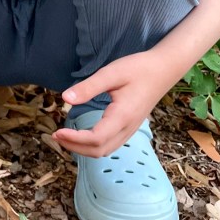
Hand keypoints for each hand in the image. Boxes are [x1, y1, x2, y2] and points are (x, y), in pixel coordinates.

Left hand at [52, 50, 173, 157]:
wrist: (164, 69)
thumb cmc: (138, 69)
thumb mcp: (111, 73)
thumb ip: (88, 87)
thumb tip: (65, 98)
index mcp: (122, 116)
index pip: (96, 138)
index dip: (74, 139)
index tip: (56, 131)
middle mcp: (128, 128)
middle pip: (99, 150)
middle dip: (75, 147)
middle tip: (55, 136)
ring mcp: (131, 129)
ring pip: (106, 150)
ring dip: (84, 149)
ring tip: (65, 137)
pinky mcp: (130, 127)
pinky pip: (111, 144)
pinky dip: (94, 146)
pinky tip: (82, 135)